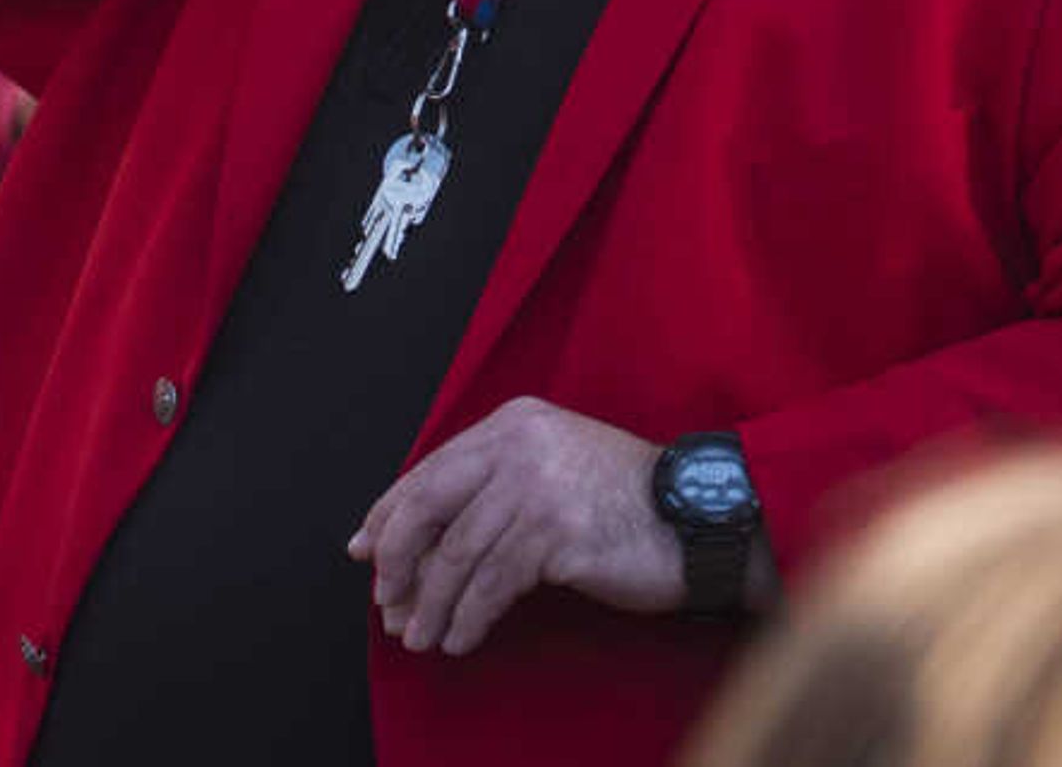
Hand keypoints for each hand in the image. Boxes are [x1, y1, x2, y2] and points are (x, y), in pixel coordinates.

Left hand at [348, 398, 680, 655]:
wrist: (696, 516)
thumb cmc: (624, 500)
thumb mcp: (554, 466)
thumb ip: (492, 484)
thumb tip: (412, 535)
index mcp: (514, 423)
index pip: (429, 470)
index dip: (388, 514)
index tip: (364, 551)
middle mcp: (520, 445)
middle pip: (429, 508)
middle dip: (398, 563)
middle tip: (388, 604)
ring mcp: (537, 487)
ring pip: (456, 555)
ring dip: (432, 605)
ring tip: (420, 636)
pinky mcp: (555, 533)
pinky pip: (491, 585)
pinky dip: (468, 618)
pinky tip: (461, 638)